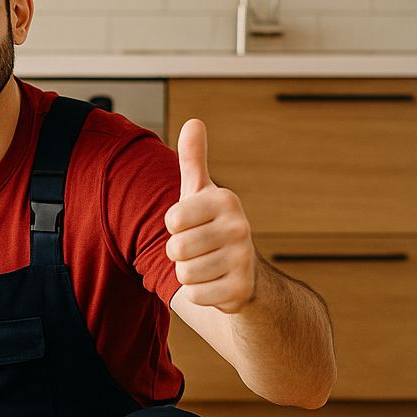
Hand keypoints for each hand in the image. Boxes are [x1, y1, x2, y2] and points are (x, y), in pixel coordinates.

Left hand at [164, 118, 258, 313]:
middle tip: (198, 250)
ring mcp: (243, 260)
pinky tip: (215, 283)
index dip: (174, 228)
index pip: (172, 220)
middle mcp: (240, 227)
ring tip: (207, 265)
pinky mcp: (240, 290)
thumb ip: (193, 160)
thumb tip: (193, 122)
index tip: (192, 226)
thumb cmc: (211, 227)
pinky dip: (199, 293)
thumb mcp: (201, 193)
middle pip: (176, 249)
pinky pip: (195, 295)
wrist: (244, 274)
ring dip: (188, 274)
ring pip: (184, 274)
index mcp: (226, 201)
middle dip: (178, 254)